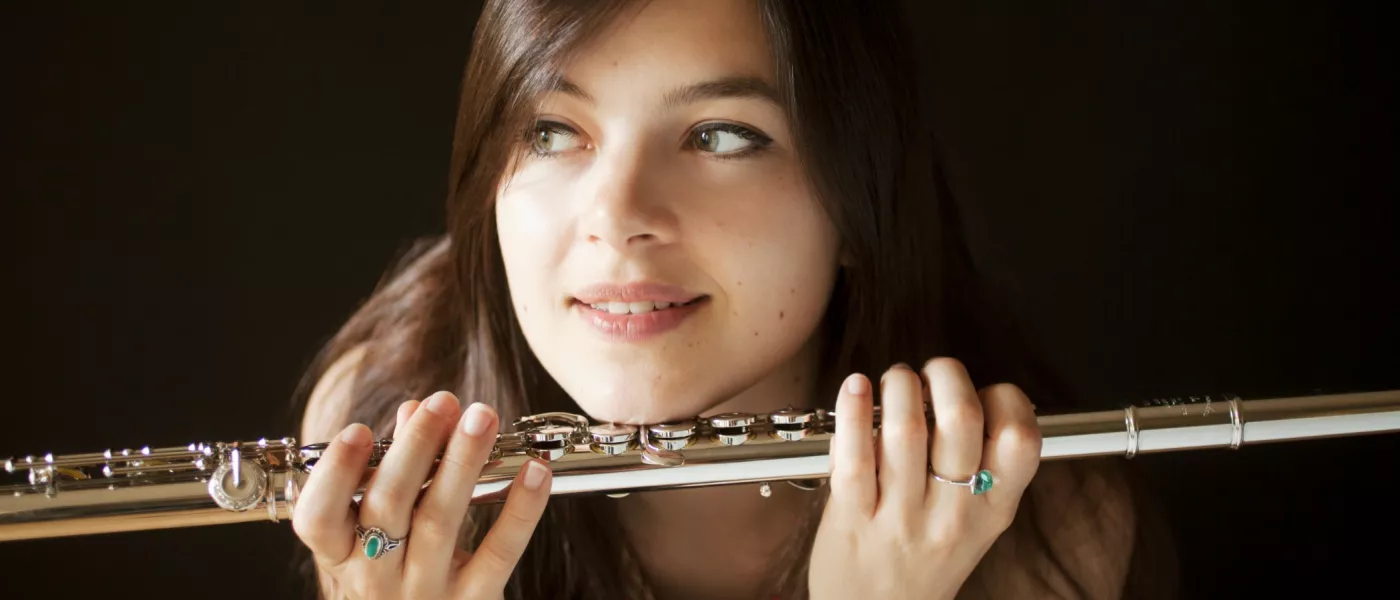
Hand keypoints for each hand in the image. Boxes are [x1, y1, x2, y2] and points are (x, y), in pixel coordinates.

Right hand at [293, 391, 551, 598]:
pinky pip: (498, 553)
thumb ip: (393, 470)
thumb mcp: (379, 529)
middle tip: (442, 402)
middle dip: (415, 448)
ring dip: (463, 462)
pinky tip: (535, 471)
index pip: (317, 519)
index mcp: (341, 555)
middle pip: (387, 506)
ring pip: (440, 522)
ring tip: (482, 417)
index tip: (357, 430)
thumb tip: (415, 411)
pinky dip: (519, 510)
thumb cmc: (398, 571)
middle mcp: (376, 578)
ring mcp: (425, 591)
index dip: (335, 475)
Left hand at [810, 358, 1041, 599]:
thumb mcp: (976, 524)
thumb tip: (978, 393)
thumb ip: (984, 468)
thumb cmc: (923, 559)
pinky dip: (852, 412)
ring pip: (907, 430)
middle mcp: (953, 513)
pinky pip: (854, 456)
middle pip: (962, 419)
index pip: (1020, 439)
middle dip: (945, 375)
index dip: (1005, 398)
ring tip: (896, 382)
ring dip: (899, 386)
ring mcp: (902, 517)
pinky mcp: (853, 518)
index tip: (983, 393)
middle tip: (931, 375)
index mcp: (993, 510)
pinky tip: (854, 388)